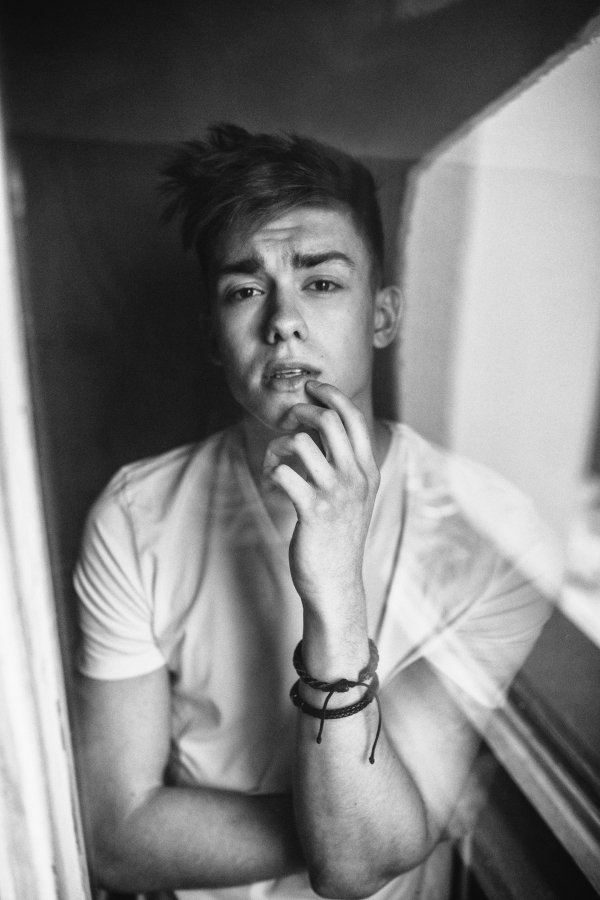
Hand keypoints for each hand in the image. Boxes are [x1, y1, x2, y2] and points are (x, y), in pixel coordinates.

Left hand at [262, 382, 379, 634]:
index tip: (312, 388)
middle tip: (288, 422)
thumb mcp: (355, 496)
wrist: (336, 582)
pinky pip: (283, 472)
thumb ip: (347, 464)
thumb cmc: (338, 537)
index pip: (354, 417)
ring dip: (279, 446)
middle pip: (329, 421)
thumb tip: (327, 428)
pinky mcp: (311, 510)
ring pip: (302, 443)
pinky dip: (270, 472)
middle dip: (302, 412)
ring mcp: (335, 494)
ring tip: (275, 462)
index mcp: (368, 470)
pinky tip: (271, 484)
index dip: (331, 394)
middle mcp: (356, 477)